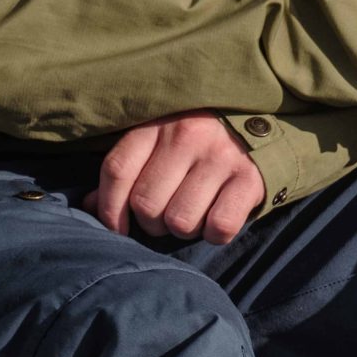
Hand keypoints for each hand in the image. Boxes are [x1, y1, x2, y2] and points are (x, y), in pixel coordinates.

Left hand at [95, 111, 266, 243]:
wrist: (265, 122)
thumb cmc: (201, 139)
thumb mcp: (160, 141)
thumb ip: (128, 169)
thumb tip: (91, 206)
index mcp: (157, 123)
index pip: (118, 170)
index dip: (109, 208)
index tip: (115, 227)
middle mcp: (187, 136)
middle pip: (146, 203)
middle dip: (151, 223)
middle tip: (165, 218)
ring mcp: (221, 157)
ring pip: (180, 220)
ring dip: (183, 229)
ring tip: (193, 215)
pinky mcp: (251, 179)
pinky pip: (219, 227)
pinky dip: (214, 233)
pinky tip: (217, 218)